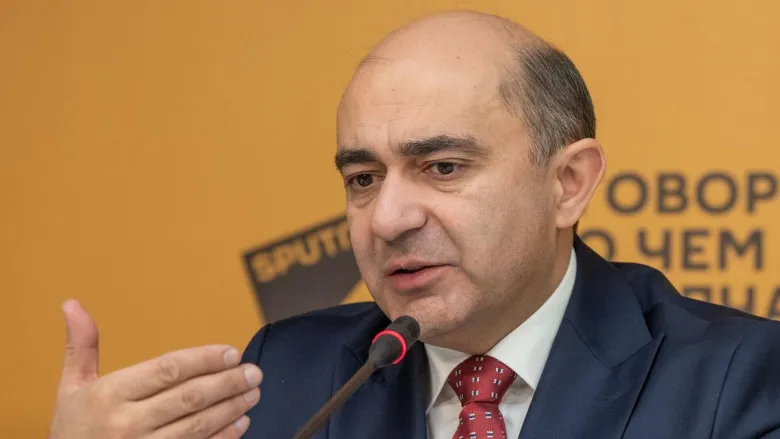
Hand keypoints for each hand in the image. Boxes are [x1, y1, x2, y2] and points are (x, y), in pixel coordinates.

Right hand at [48, 299, 261, 438]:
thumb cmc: (72, 428)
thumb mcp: (72, 386)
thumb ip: (81, 345)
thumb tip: (72, 303)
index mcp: (109, 395)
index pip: (167, 370)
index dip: (203, 359)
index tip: (231, 353)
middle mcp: (128, 423)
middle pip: (189, 398)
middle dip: (227, 383)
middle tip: (253, 372)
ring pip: (198, 426)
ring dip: (231, 408)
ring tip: (253, 393)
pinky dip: (223, 437)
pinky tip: (241, 423)